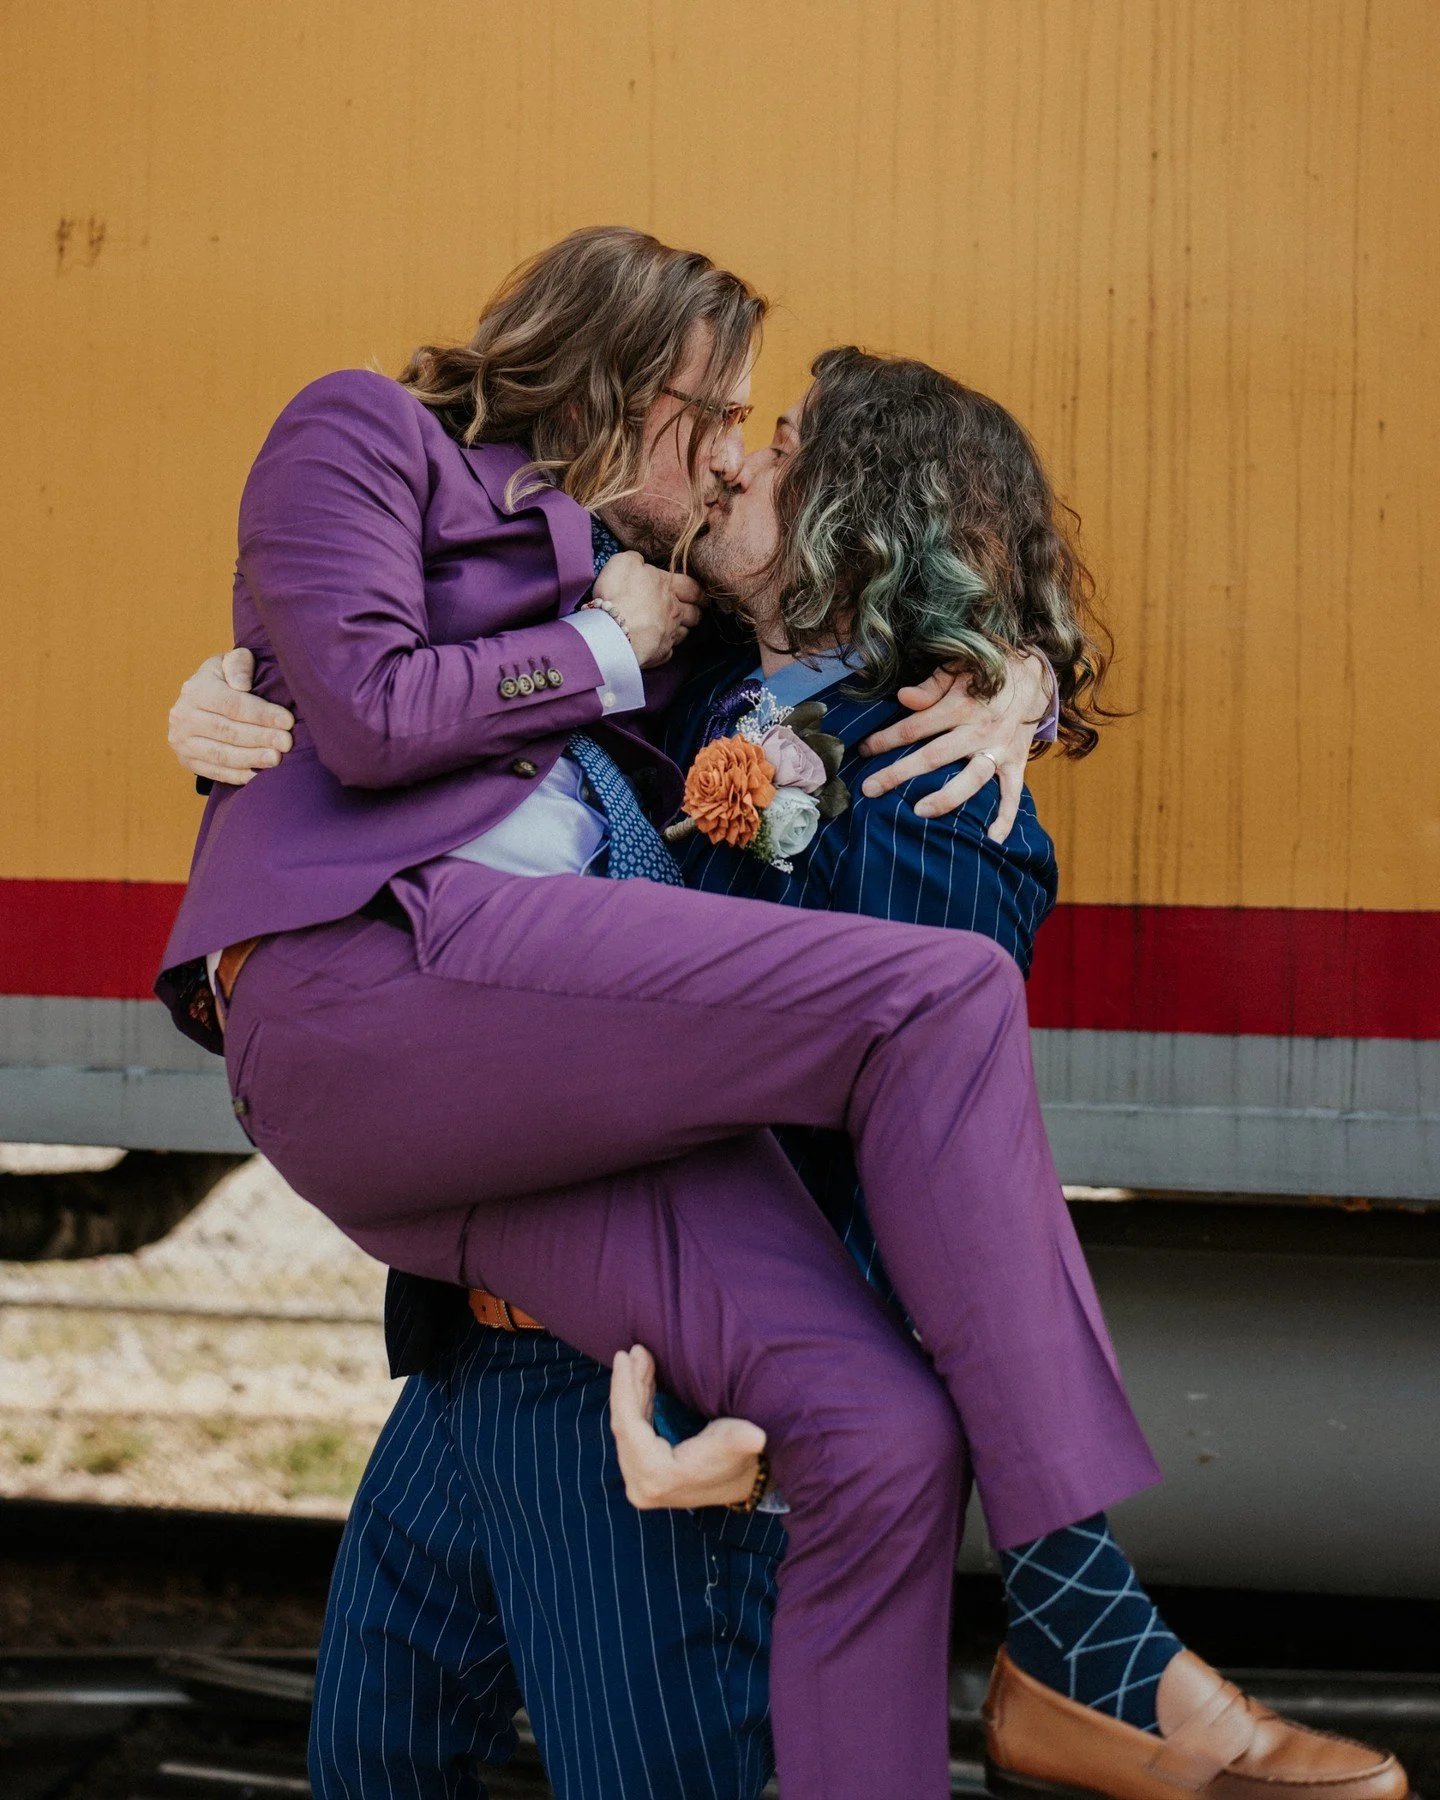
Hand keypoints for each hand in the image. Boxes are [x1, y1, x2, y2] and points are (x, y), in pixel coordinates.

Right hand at [168, 649, 294, 785]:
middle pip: (228, 731)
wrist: (202, 702)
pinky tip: (258, 775)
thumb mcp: (231, 662)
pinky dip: (237, 775)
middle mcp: (183, 715)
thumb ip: (240, 664)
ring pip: (221, 754)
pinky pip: (214, 771)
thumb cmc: (227, 679)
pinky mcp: (186, 760)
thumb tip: (242, 684)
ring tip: (276, 759)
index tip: (287, 721)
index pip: (232, 704)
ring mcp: (182, 740)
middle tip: (286, 743)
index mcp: (196, 689)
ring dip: (251, 758)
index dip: (262, 714)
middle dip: (261, 738)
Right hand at [592, 552, 704, 667]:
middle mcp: (674, 612)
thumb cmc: (620, 593)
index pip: (691, 587)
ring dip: (682, 630)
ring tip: (675, 628)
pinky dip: (664, 648)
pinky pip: (668, 651)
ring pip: (684, 633)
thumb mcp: (624, 563)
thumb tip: (641, 562)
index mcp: (668, 587)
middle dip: (695, 612)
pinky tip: (657, 645)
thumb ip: (636, 560)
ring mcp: (669, 634)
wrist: (614, 629)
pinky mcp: (661, 653)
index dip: (696, 590)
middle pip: (694, 613)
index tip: (699, 594)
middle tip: (693, 611)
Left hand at [610, 1346, 766, 1510]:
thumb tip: (756, 1437)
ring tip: (638, 1359)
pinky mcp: (642, 1475)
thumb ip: (737, 1440)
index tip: (624, 1354)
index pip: (629, 1426)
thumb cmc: (740, 1457)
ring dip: (632, 1391)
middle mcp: (640, 1484)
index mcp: (657, 1476)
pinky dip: (636, 1405)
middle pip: (624, 1425)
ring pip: (627, 1427)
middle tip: (633, 1351)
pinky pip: (632, 1434)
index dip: (624, 1389)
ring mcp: (639, 1481)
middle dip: (628, 1385)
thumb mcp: (737, 1442)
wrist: (743, 1481)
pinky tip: (642, 1380)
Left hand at [857, 649, 1052, 840]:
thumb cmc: (986, 672)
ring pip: (971, 779)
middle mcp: (978, 730)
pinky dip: (1005, 817)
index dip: (886, 739)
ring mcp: (998, 749)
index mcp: (960, 706)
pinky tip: (992, 839)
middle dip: (899, 773)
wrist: (1033, 675)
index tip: (863, 750)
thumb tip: (904, 697)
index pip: (915, 727)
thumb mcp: (958, 667)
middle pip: (934, 756)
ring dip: (946, 798)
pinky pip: (1013, 793)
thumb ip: (931, 685)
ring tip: (919, 812)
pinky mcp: (1016, 762)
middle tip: (870, 790)